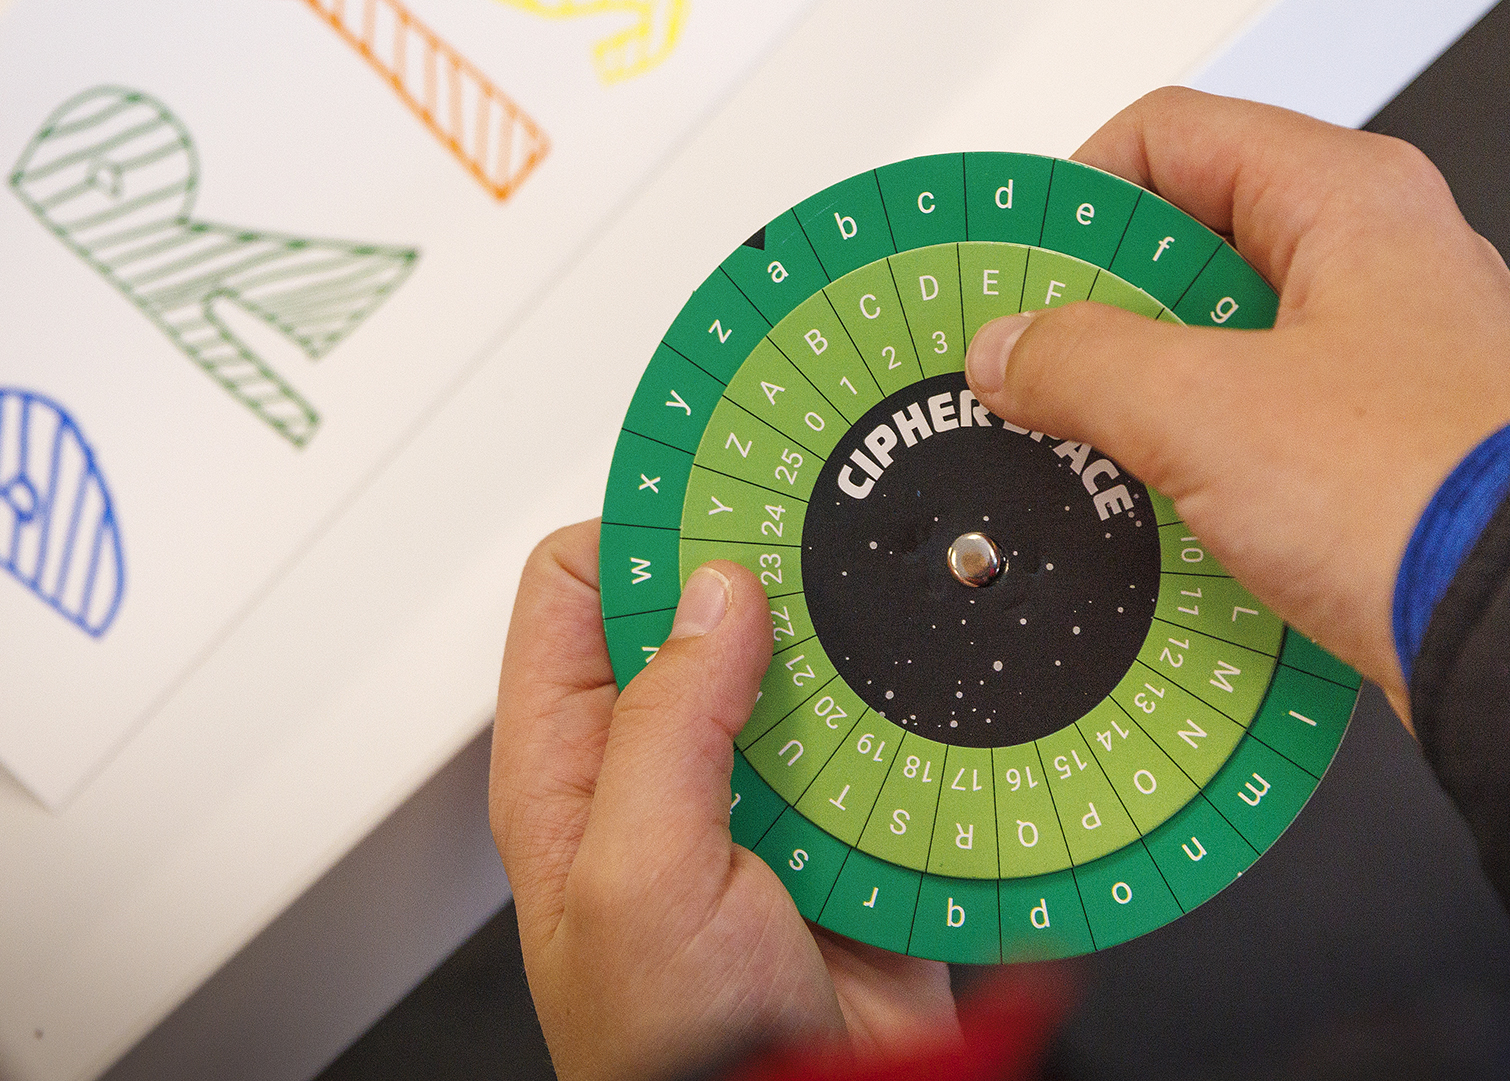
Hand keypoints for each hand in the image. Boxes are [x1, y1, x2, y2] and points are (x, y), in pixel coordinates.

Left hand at [491, 525, 956, 1080]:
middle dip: (762, 565)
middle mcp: (662, 769)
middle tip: (821, 524)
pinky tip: (937, 690)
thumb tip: (713, 592)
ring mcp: (762, 793)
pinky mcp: (851, 825)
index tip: (712, 487)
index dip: (639, 526)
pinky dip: (913, 709)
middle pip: (705, 606)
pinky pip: (885, 733)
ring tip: (889, 600)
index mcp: (571, 768)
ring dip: (847, 639)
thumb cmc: (679, 1058)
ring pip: (807, 658)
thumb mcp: (639, 878)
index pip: (580, 586)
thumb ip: (667, 723)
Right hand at [963, 88, 1509, 722]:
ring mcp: (1397, 355)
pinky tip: (1159, 506)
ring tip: (1087, 442)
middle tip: (1035, 361)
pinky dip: (1203, 453)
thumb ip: (1082, 363)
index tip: (1017, 264)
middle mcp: (1387, 259)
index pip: (1171, 135)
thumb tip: (1014, 348)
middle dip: (1103, 305)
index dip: (1078, 192)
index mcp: (1353, 199)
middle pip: (1196, 240)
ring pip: (1228, 337)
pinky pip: (1267, 420)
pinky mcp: (1395, 445)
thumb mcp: (1203, 413)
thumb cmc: (1431, 500)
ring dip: (1146, 390)